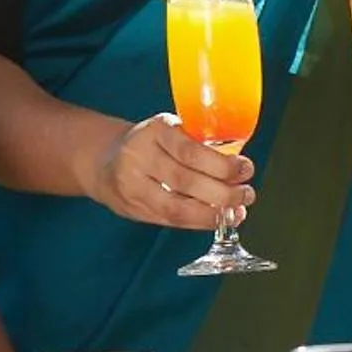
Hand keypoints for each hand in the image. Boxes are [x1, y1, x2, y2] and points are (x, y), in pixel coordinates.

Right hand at [83, 113, 254, 230]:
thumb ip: (197, 142)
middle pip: (185, 181)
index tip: (245, 168)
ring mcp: (133, 187)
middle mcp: (139, 157)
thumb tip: (239, 165)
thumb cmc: (150, 144)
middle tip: (247, 193)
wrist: (104, 160)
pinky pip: (171, 220)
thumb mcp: (169, 130)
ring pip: (177, 207)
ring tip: (237, 211)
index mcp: (154, 130)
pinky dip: (199, 221)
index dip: (221, 164)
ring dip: (213, 213)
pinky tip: (219, 218)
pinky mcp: (134, 210)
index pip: (189, 150)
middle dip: (223, 192)